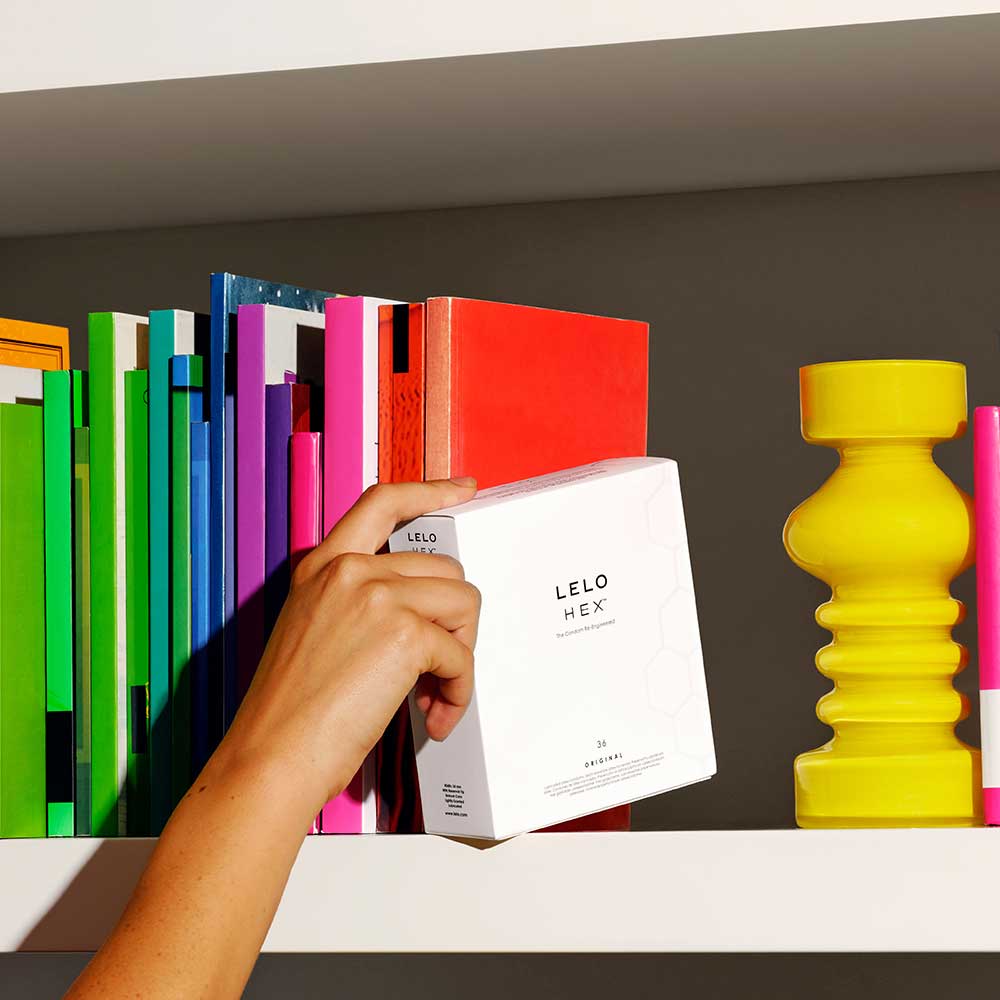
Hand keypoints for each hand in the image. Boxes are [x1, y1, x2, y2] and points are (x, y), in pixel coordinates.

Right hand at [220, 477, 481, 817]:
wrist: (271, 757)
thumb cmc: (289, 713)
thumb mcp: (313, 632)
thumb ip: (359, 605)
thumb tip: (421, 615)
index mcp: (322, 566)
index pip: (383, 502)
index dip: (431, 490)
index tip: (464, 489)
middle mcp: (350, 570)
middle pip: (445, 570)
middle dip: (453, 623)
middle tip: (436, 671)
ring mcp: (377, 595)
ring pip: (463, 605)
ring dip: (459, 657)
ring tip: (434, 696)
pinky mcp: (403, 632)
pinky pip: (460, 655)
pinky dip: (457, 691)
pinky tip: (433, 717)